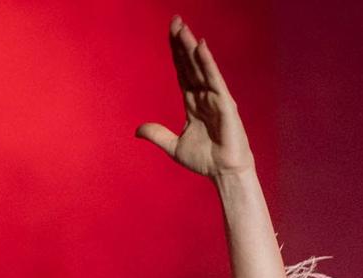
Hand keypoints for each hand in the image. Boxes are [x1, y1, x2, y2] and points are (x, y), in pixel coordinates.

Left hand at [134, 15, 255, 179]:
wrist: (222, 172)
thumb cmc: (204, 159)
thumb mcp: (173, 146)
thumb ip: (157, 135)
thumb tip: (137, 130)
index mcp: (193, 102)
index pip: (182, 72)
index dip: (175, 53)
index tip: (170, 34)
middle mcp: (204, 95)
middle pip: (190, 64)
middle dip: (182, 43)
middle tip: (174, 20)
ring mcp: (215, 97)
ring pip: (200, 67)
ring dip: (191, 47)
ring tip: (183, 28)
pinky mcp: (225, 103)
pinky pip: (214, 79)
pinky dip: (207, 63)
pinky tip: (200, 47)